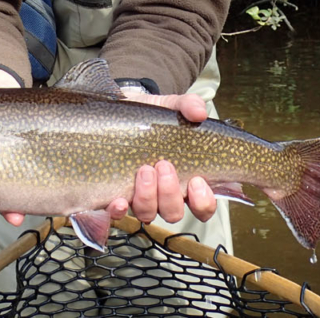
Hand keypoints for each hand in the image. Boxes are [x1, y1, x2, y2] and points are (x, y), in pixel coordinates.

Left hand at [110, 89, 216, 224]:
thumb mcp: (172, 105)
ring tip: (145, 170)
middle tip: (164, 165)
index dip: (203, 202)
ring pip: (148, 213)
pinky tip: (119, 199)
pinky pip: (116, 214)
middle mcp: (164, 195)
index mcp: (185, 179)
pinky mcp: (115, 194)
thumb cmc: (153, 115)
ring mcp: (140, 197)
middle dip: (170, 194)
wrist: (121, 109)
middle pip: (174, 212)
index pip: (202, 206)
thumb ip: (188, 105)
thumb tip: (200, 112)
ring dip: (148, 196)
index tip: (197, 181)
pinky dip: (118, 210)